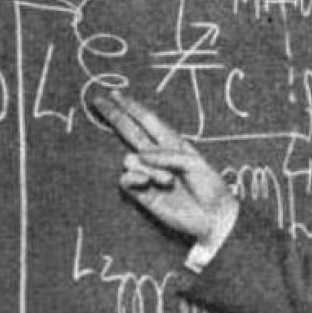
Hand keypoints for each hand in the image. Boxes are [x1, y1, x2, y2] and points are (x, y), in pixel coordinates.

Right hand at [93, 89, 237, 243]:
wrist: (214, 218)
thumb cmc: (210, 188)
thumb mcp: (194, 163)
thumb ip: (166, 154)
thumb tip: (137, 156)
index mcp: (172, 144)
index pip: (148, 121)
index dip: (132, 107)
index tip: (115, 94)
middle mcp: (157, 157)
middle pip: (130, 131)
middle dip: (115, 115)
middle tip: (98, 101)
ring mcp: (149, 174)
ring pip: (130, 159)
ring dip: (148, 168)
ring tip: (168, 181)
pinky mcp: (143, 193)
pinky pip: (126, 179)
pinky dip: (135, 178)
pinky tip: (147, 183)